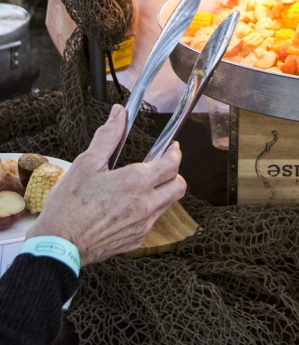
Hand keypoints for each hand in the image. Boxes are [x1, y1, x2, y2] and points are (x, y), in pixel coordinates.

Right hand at [29, 105, 185, 265]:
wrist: (58, 247)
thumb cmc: (69, 205)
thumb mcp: (86, 163)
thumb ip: (108, 136)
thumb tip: (119, 113)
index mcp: (137, 181)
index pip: (172, 164)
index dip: (174, 153)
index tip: (171, 148)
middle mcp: (146, 204)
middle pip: (178, 187)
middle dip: (174, 173)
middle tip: (160, 166)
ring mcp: (142, 225)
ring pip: (167, 205)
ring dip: (161, 192)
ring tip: (142, 185)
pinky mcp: (134, 241)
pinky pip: (151, 222)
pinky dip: (147, 211)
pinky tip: (128, 206)